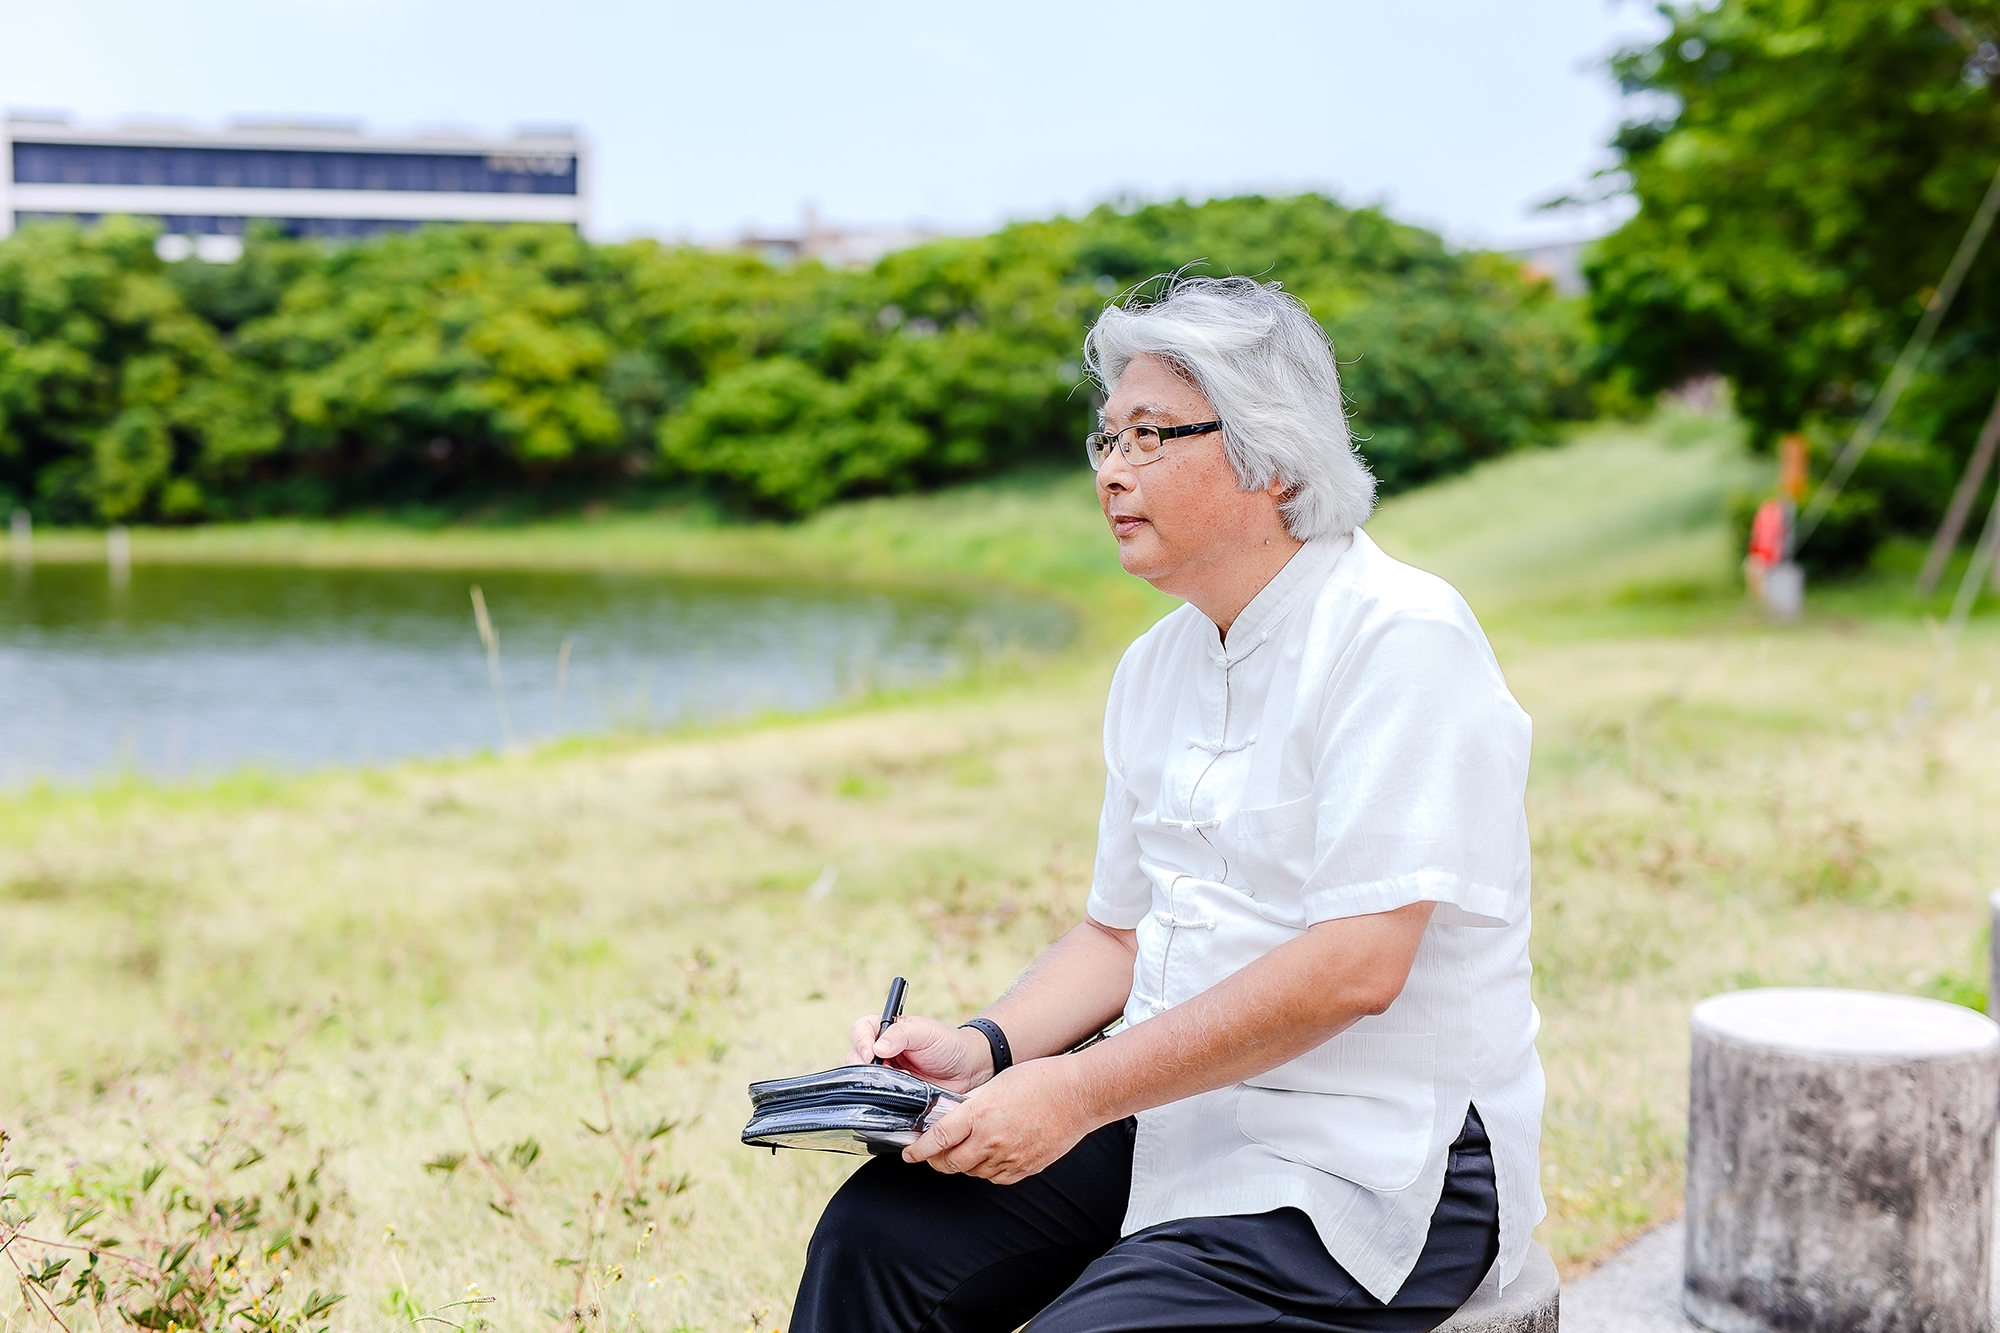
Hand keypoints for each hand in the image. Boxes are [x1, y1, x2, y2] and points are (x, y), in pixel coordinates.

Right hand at [846, 1013, 993, 1092]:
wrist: (969, 1071)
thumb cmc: (949, 1044)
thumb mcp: (926, 1032)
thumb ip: (901, 1034)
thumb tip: (877, 1047)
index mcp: (887, 1030)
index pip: (860, 1030)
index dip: (861, 1041)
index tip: (871, 1053)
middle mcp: (881, 1052)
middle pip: (855, 1057)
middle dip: (864, 1067)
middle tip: (882, 1073)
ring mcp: (886, 1075)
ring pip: (862, 1080)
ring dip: (874, 1084)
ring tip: (898, 1083)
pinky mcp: (893, 1095)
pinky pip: (876, 1099)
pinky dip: (882, 1100)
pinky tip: (898, 1097)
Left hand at [903, 1056, 1096, 1184]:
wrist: (1078, 1095)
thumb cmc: (1040, 1080)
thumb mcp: (995, 1084)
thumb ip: (971, 1104)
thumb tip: (950, 1116)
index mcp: (980, 1114)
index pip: (937, 1140)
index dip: (917, 1151)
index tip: (908, 1154)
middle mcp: (991, 1140)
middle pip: (950, 1163)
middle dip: (936, 1160)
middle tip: (931, 1154)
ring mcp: (1009, 1158)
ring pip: (972, 1172)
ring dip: (963, 1163)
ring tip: (966, 1148)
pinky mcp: (1025, 1169)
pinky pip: (995, 1177)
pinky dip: (987, 1169)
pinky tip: (990, 1154)